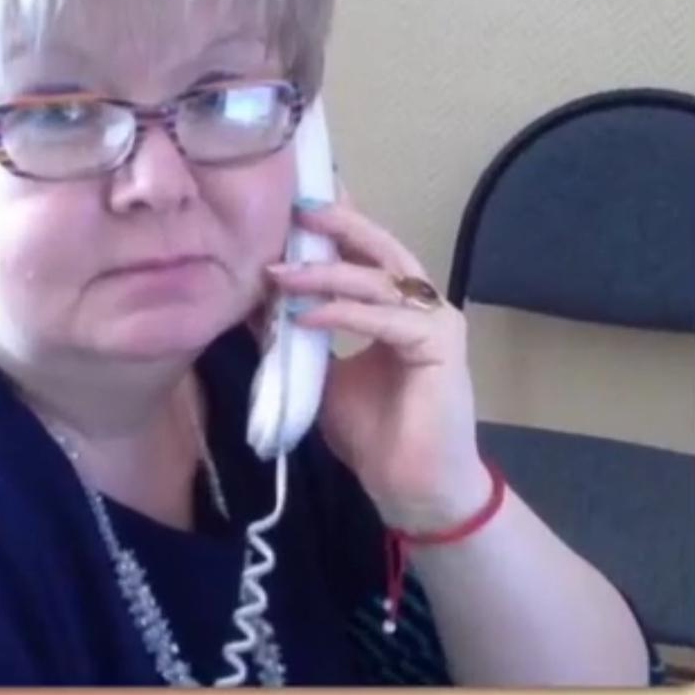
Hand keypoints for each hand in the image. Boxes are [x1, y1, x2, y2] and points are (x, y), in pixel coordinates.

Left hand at [263, 184, 491, 532]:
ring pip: (379, 280)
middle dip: (338, 226)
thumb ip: (300, 335)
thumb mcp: (322, 374)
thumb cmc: (374, 434)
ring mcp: (437, 321)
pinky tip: (304, 316)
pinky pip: (385, 319)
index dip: (333, 229)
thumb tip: (252, 301)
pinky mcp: (442, 345)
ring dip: (326, 273)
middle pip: (380, 249)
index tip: (293, 204)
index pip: (365, 254)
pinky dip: (343, 314)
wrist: (413, 490)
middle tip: (295, 210)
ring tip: (279, 273)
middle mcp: (421, 305)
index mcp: (396, 307)